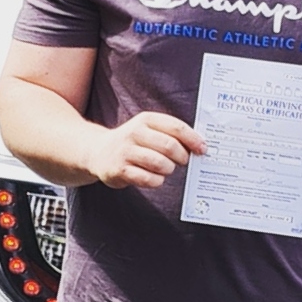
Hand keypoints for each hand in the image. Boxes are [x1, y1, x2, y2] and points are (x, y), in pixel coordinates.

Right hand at [86, 111, 205, 189]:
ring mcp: (125, 151)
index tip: (202, 149)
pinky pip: (148, 179)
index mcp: (146, 120)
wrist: (98, 152)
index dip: (193, 140)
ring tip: (167, 169)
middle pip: (170, 146)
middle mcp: (134, 133)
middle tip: (183, 161)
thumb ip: (171, 135)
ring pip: (160, 163)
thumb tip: (199, 147)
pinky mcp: (119, 169)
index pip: (176, 127)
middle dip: (182, 157)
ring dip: (169, 169)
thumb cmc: (133, 143)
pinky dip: (157, 181)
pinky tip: (155, 178)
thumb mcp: (149, 131)